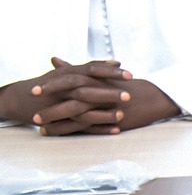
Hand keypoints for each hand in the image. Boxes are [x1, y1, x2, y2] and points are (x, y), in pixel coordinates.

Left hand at [19, 59, 177, 134]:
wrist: (156, 98)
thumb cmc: (130, 86)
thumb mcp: (103, 75)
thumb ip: (77, 69)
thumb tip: (55, 60)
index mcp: (97, 80)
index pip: (71, 79)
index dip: (52, 84)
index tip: (35, 88)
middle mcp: (100, 91)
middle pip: (69, 94)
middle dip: (49, 99)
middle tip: (33, 104)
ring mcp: (106, 106)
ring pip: (75, 111)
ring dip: (54, 117)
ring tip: (38, 124)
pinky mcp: (111, 119)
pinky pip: (87, 126)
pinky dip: (69, 129)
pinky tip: (56, 133)